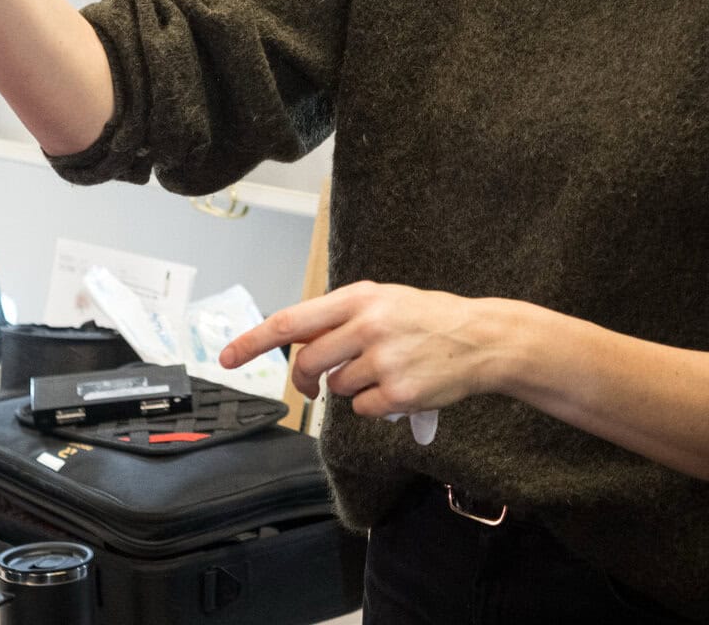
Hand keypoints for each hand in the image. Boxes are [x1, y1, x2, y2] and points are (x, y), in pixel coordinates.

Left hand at [218, 281, 499, 418]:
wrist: (481, 339)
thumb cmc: (427, 318)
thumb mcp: (383, 301)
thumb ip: (341, 317)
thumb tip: (298, 344)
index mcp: (359, 299)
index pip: (292, 321)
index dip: (255, 341)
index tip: (227, 357)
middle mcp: (367, 326)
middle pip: (308, 362)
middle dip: (305, 379)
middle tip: (312, 386)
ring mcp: (384, 360)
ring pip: (337, 388)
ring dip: (350, 387)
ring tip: (383, 370)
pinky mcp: (399, 393)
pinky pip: (363, 408)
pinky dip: (374, 404)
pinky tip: (399, 387)